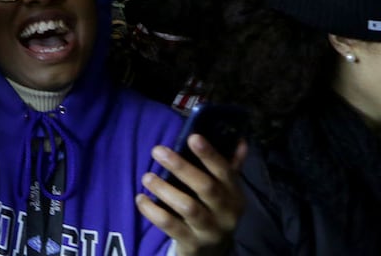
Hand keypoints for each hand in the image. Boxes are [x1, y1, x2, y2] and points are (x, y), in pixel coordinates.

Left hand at [137, 136, 248, 255]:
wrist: (211, 252)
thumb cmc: (214, 211)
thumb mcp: (225, 192)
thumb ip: (230, 166)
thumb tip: (240, 140)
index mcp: (235, 195)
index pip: (225, 171)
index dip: (210, 154)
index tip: (192, 137)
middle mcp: (226, 214)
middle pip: (206, 187)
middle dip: (181, 167)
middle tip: (157, 150)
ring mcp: (209, 231)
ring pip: (188, 207)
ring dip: (164, 189)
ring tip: (147, 176)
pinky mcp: (191, 243)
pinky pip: (170, 226)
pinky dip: (152, 211)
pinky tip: (141, 198)